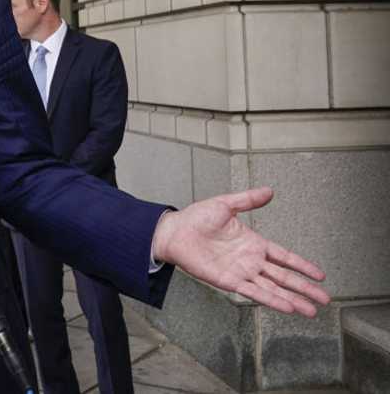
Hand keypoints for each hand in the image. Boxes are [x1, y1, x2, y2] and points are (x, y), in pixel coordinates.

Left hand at [152, 187, 329, 316]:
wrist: (175, 231)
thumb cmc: (196, 218)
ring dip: (292, 299)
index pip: (285, 257)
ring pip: (273, 288)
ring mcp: (242, 272)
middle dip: (305, 288)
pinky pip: (254, 292)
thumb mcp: (226, 205)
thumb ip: (248, 199)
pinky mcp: (229, 281)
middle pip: (284, 277)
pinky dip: (271, 300)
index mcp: (254, 243)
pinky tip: (287, 307)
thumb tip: (269, 190)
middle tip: (325, 300)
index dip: (302, 265)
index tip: (321, 275)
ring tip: (311, 311)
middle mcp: (251, 260)